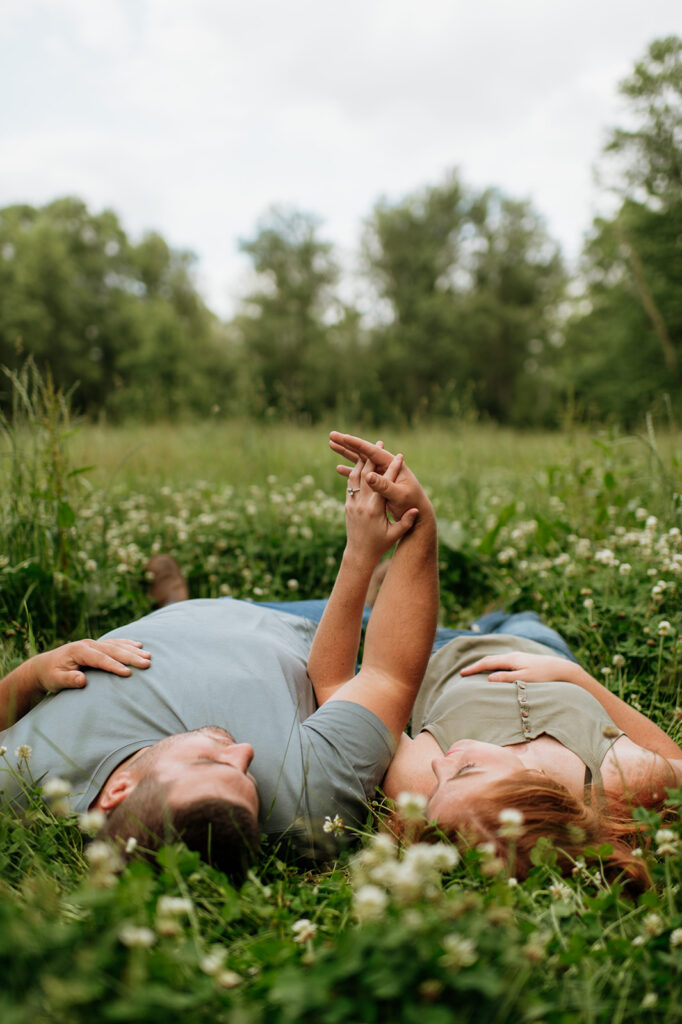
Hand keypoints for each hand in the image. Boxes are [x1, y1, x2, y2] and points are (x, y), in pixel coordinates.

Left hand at [32, 639, 151, 693]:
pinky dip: (127, 644)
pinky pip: (115, 643)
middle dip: (130, 656)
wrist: (44, 666)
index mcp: (78, 651)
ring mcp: (93, 643)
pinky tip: (138, 645)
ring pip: (116, 645)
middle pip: (112, 650)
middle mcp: (88, 644)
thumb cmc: (50, 675)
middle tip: (147, 663)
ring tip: (148, 656)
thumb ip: (68, 680)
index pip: (99, 659)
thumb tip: (82, 680)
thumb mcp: (55, 680)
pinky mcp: (96, 645)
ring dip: (133, 650)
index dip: (114, 666)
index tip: (128, 673)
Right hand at [330, 431, 431, 521]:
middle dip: (347, 443)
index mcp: (394, 465)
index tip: (344, 437)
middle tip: (332, 434)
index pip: (373, 451)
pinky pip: (360, 473)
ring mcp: (382, 473)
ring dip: (346, 453)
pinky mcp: (378, 483)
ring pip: (360, 460)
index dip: (358, 444)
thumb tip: (368, 476)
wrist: (419, 516)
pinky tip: (338, 468)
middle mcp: (387, 466)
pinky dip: (350, 470)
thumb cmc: (412, 505)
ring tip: (331, 443)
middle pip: (364, 451)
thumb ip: (385, 486)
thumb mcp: (399, 496)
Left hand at [344, 452, 417, 562]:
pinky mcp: (347, 505)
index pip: (384, 484)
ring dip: (361, 461)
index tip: (400, 457)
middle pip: (366, 474)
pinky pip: (350, 484)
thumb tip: (417, 510)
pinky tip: (359, 464)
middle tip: (381, 442)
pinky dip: (354, 472)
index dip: (392, 469)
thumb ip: (405, 522)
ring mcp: (352, 503)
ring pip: (354, 476)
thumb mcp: (395, 535)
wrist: (359, 554)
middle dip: (373, 457)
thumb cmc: (380, 545)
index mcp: (374, 509)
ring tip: (366, 448)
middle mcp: (361, 504)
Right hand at [460, 652, 575, 683]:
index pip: (487, 662)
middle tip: (465, 673)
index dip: (473, 668)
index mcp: (511, 659)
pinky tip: (495, 671)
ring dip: (485, 665)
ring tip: (476, 672)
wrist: (563, 669)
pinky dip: (494, 666)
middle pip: (490, 659)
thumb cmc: (545, 676)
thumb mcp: (525, 679)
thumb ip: (507, 679)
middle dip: (476, 665)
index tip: (462, 674)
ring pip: (497, 660)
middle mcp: (513, 656)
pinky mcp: (524, 661)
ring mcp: (519, 657)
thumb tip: (489, 678)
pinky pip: (503, 662)